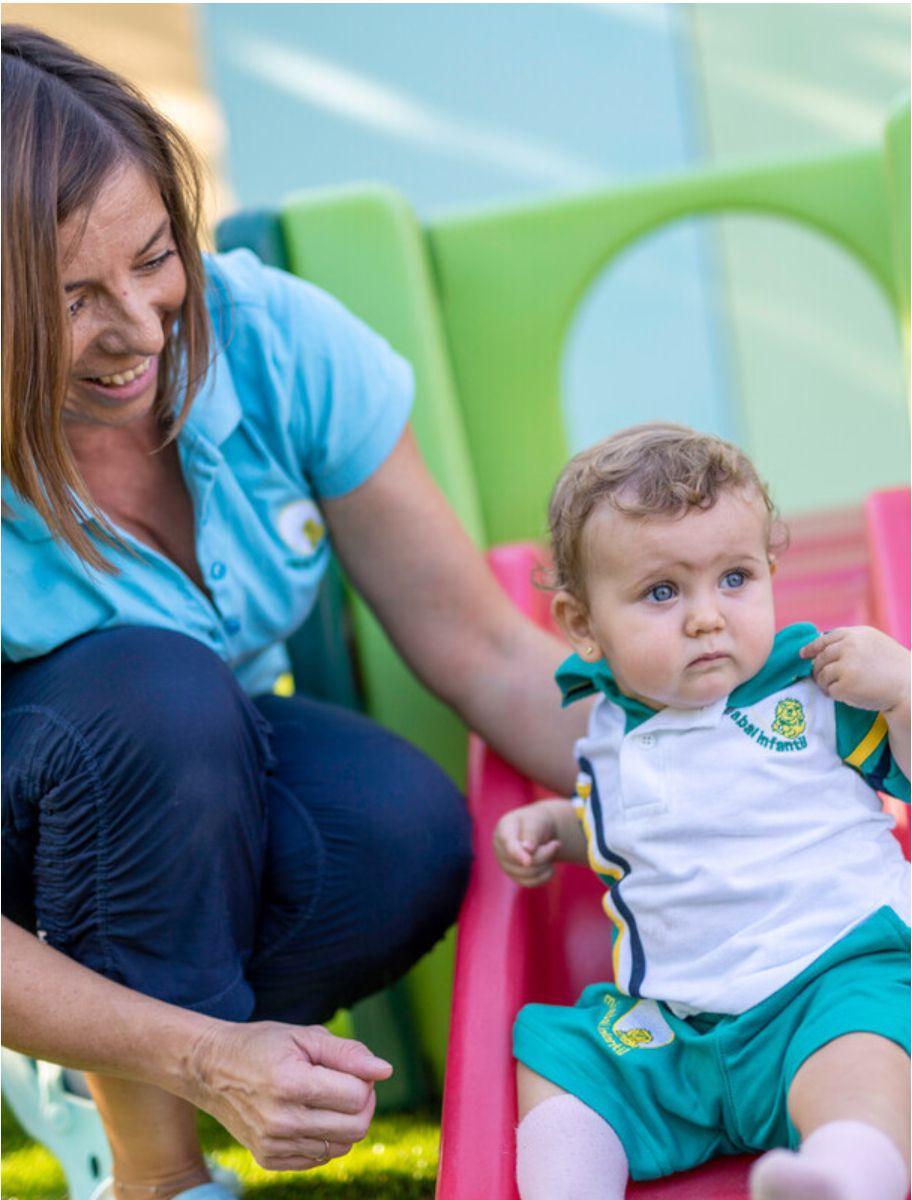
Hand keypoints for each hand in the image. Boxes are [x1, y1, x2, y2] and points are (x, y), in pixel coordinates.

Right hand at [187, 1020, 391, 1170]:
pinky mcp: (269, 1160)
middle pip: (356, 1128)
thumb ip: (348, 1053)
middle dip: (363, 1104)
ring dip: (345, 1121)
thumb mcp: (304, 1035)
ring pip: (342, 1147)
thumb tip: (385, 1071)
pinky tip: (309, 1114)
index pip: (358, 1097)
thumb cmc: (262, 1045)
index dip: (364, 1079)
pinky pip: (320, 1158)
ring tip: (325, 1096)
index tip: (349, 1067)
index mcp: (291, 1084)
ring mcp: (273, 1145)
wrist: (211, 1070)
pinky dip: (325, 1137)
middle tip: (347, 1083)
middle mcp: (281, 1121)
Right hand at [493, 801, 561, 886]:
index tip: (528, 861)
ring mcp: (506, 865)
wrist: (539, 830)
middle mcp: (500, 850)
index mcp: (503, 831)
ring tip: (552, 851)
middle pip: (522, 862)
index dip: (518, 854)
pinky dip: (545, 876)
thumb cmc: (537, 822)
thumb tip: (527, 850)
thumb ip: (532, 833)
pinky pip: (531, 883)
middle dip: (545, 854)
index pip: (509, 846)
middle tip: (556, 843)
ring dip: (546, 864)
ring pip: (528, 874)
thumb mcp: (537, 821)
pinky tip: (549, 865)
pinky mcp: (515, 876)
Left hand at [799, 627, 909, 712]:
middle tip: (826, 680)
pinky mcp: (845, 685)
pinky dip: (834, 695)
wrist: (910, 687)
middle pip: (820, 658)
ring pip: (821, 675)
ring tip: (840, 689)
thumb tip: (823, 643)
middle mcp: (848, 647)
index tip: (803, 654)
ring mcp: (846, 666)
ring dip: (826, 684)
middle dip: (820, 670)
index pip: (825, 639)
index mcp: (856, 635)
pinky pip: (829, 690)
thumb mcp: (875, 644)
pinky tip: (846, 696)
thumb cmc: (894, 668)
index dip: (811, 647)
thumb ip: (851, 642)